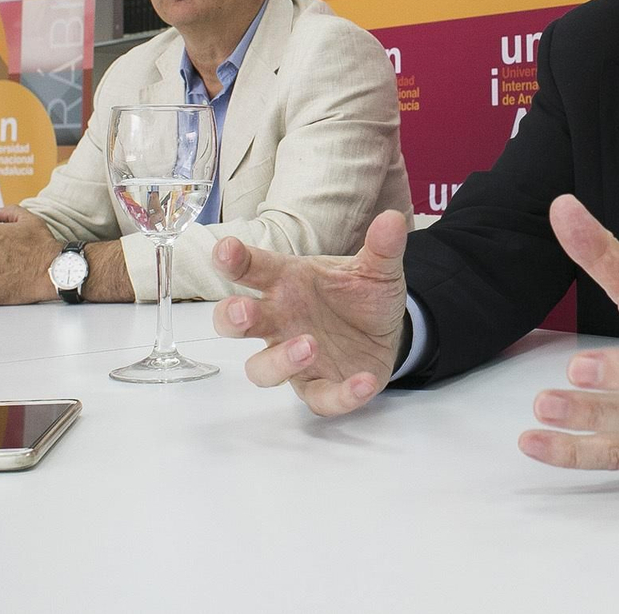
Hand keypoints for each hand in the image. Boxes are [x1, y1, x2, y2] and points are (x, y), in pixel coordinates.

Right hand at [212, 209, 408, 415]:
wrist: (387, 331)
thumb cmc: (362, 295)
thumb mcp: (377, 267)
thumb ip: (382, 246)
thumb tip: (392, 220)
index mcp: (287, 282)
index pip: (252, 269)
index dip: (234, 260)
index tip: (226, 250)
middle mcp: (281, 321)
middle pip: (235, 322)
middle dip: (232, 318)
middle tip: (244, 312)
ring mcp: (295, 358)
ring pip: (263, 368)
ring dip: (280, 360)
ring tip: (310, 344)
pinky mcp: (319, 386)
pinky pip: (320, 398)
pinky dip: (341, 394)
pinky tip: (364, 381)